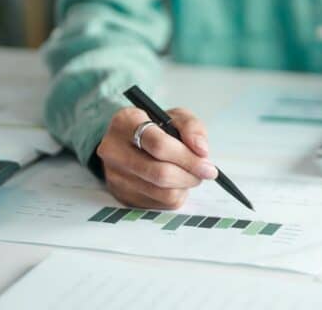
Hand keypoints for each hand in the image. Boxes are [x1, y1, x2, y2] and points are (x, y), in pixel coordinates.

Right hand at [96, 107, 217, 208]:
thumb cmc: (156, 127)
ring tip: (189, 174)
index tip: (207, 164)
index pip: (159, 145)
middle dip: (190, 175)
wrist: (128, 142)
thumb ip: (192, 127)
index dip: (188, 157)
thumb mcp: (174, 117)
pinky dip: (175, 195)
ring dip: (185, 186)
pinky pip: (158, 204)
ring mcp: (115, 176)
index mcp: (126, 122)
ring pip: (161, 192)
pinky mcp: (121, 195)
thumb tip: (201, 150)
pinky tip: (175, 183)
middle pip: (160, 173)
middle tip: (206, 172)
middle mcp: (114, 150)